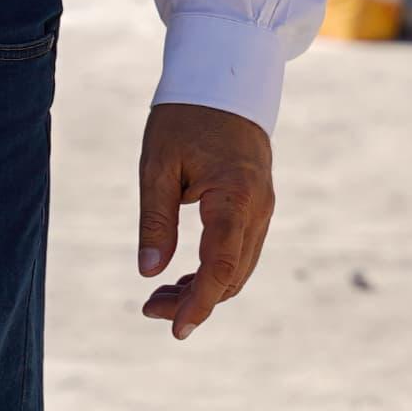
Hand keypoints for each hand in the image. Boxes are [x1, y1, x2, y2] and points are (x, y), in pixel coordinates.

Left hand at [137, 101, 274, 340]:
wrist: (224, 80)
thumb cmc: (185, 118)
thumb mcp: (157, 166)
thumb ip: (155, 220)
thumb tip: (149, 271)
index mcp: (234, 197)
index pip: (219, 267)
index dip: (199, 304)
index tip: (176, 330)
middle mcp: (257, 207)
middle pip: (232, 275)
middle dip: (195, 301)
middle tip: (148, 307)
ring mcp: (263, 206)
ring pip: (239, 267)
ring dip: (205, 288)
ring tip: (159, 294)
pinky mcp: (258, 204)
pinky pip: (241, 250)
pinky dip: (216, 270)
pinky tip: (184, 274)